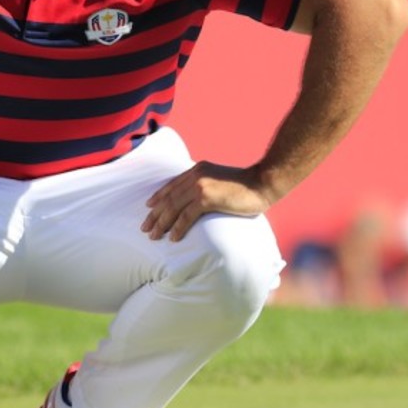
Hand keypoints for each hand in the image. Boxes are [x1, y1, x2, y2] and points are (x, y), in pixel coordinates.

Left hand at [141, 161, 273, 241]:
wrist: (262, 182)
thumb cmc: (245, 185)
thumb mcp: (220, 180)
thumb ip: (206, 184)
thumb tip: (197, 199)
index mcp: (197, 169)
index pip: (172, 185)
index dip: (158, 196)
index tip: (148, 207)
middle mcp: (195, 176)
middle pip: (168, 197)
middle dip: (155, 214)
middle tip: (144, 228)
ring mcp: (200, 186)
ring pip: (173, 207)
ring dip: (162, 223)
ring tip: (153, 236)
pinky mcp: (207, 198)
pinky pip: (186, 216)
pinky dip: (178, 228)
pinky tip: (172, 238)